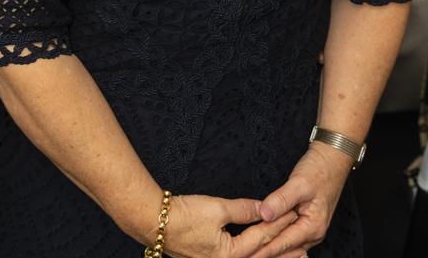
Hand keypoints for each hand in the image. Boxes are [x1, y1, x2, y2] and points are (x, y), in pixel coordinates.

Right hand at [162, 194, 299, 257]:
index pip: (261, 238)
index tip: (293, 214)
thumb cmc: (183, 215)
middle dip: (284, 252)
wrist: (155, 222)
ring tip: (294, 255)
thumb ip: (242, 209)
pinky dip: (256, 255)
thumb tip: (263, 207)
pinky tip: (262, 252)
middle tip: (305, 249)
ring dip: (273, 257)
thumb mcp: (216, 208)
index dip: (278, 224)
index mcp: (230, 254)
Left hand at [248, 145, 351, 257]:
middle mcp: (313, 233)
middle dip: (265, 253)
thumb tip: (264, 214)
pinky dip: (276, 242)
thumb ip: (282, 199)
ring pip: (287, 245)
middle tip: (244, 256)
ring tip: (251, 253)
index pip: (283, 243)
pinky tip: (264, 245)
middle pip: (285, 248)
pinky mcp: (305, 223)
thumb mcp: (299, 182)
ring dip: (270, 249)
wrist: (332, 160)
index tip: (247, 253)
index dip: (263, 249)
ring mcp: (310, 230)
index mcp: (313, 226)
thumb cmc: (319, 169)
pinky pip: (289, 238)